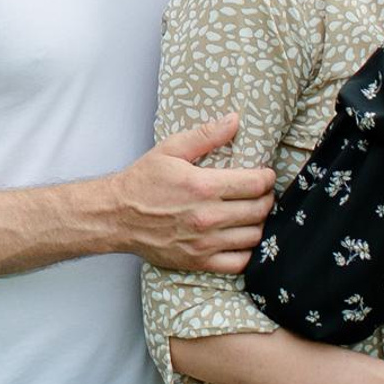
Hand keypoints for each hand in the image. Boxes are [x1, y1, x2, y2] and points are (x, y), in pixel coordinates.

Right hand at [116, 114, 275, 273]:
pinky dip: (246, 251)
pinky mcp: (199, 261)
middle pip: (259, 210)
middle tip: (260, 193)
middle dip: (267, 198)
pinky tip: (239, 238)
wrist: (116, 216)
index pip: (255, 184)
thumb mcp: (170, 149)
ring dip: (258, 223)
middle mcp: (207, 216)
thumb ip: (206, 135)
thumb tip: (235, 121)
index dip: (267, 178)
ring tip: (251, 214)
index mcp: (203, 186)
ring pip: (253, 236)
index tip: (265, 175)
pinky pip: (239, 263)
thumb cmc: (142, 181)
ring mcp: (204, 242)